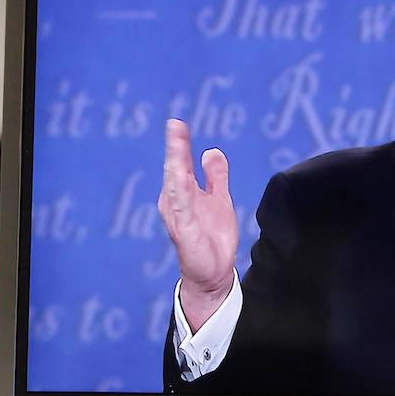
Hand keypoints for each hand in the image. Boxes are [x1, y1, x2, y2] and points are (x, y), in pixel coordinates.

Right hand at [160, 118, 238, 330]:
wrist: (214, 272)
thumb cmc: (212, 236)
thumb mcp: (220, 199)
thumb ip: (216, 176)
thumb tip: (211, 150)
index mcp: (183, 192)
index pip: (181, 163)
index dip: (179, 143)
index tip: (177, 123)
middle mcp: (175, 202)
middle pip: (175, 170)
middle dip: (175, 148)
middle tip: (175, 125)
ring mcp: (178, 216)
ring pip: (175, 186)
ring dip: (176, 166)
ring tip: (177, 146)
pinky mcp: (184, 232)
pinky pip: (181, 210)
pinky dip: (180, 195)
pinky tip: (181, 179)